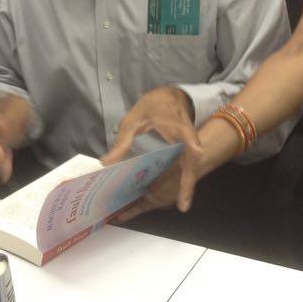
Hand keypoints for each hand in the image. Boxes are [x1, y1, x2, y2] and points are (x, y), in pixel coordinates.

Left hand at [102, 86, 202, 215]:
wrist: (171, 96)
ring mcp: (191, 142)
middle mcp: (187, 135)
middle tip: (182, 205)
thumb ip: (122, 141)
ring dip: (188, 184)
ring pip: (193, 165)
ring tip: (182, 204)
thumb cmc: (152, 106)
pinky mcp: (190, 148)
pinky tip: (180, 194)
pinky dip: (186, 179)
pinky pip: (190, 165)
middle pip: (192, 159)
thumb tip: (106, 163)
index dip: (191, 146)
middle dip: (188, 182)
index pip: (186, 135)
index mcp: (174, 124)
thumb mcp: (133, 119)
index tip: (195, 154)